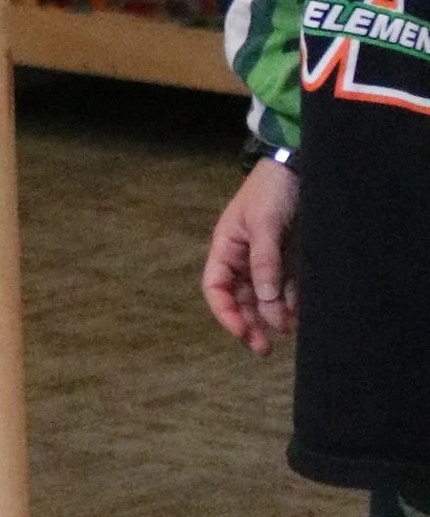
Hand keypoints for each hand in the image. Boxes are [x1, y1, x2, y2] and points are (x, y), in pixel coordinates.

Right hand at [202, 160, 298, 353]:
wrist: (300, 167)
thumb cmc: (272, 190)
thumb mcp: (264, 224)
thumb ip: (264, 262)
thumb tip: (265, 302)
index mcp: (227, 248)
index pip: (216, 288)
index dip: (225, 312)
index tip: (241, 332)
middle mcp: (244, 258)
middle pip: (241, 300)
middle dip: (250, 324)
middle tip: (264, 348)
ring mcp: (268, 260)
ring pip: (266, 298)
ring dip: (274, 316)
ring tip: (289, 328)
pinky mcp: (291, 260)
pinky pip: (288, 289)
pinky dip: (292, 303)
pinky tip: (300, 313)